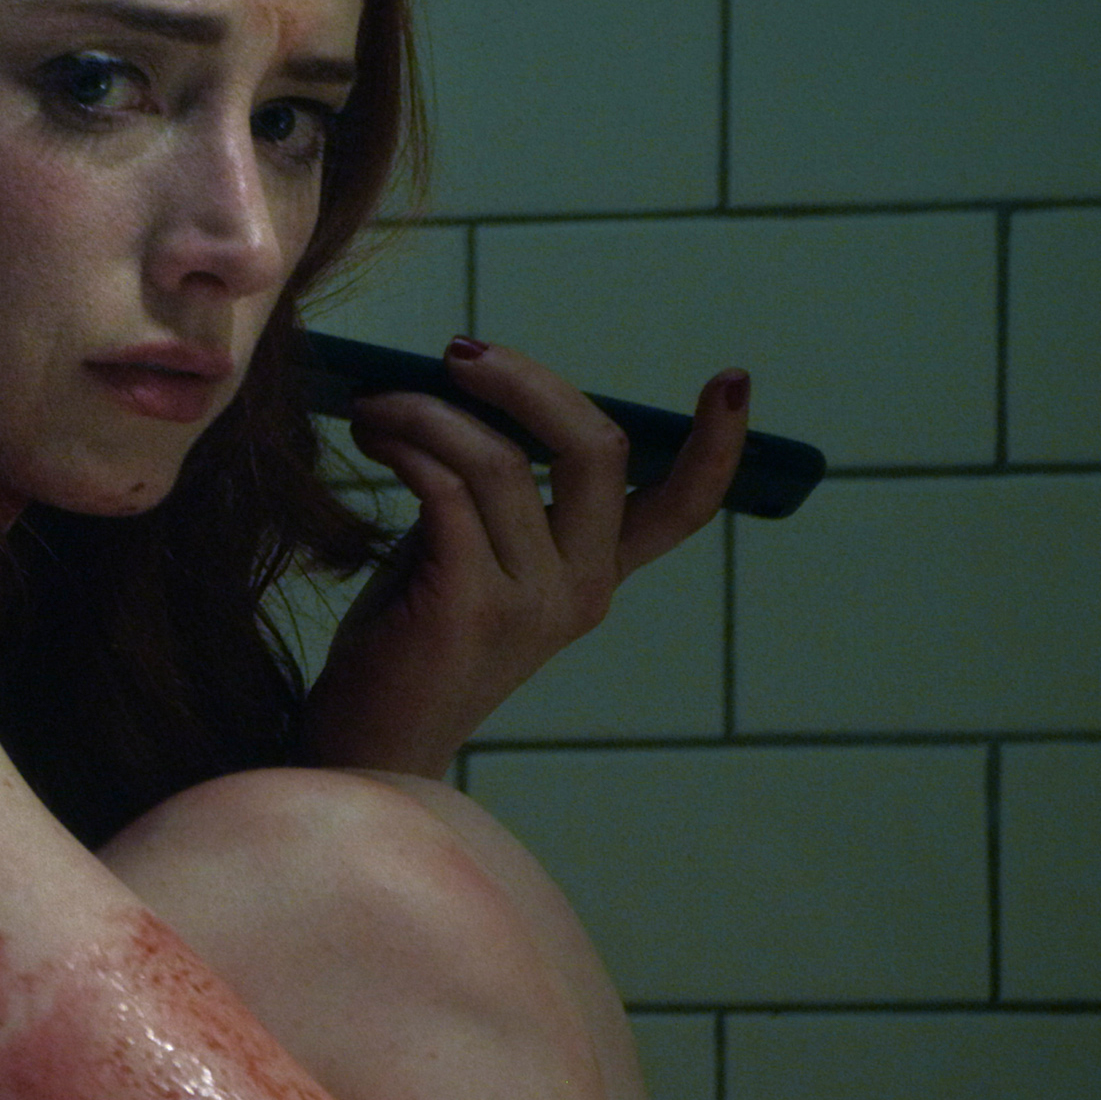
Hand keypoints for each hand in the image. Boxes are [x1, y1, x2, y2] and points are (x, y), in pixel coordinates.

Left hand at [301, 338, 749, 776]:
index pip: (680, 507)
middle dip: (525, 381)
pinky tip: (374, 440)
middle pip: (596, 449)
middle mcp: (582, 589)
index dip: (716, 445)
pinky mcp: (470, 607)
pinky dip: (407, 446)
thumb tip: (465, 389)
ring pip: (498, 460)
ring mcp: (532, 603)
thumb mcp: (472, 554)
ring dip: (425, 413)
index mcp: (596, 574)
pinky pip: (446, 490)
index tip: (733, 381)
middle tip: (456, 353)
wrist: (367, 746)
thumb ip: (494, 491)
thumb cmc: (410, 639)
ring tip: (375, 410)